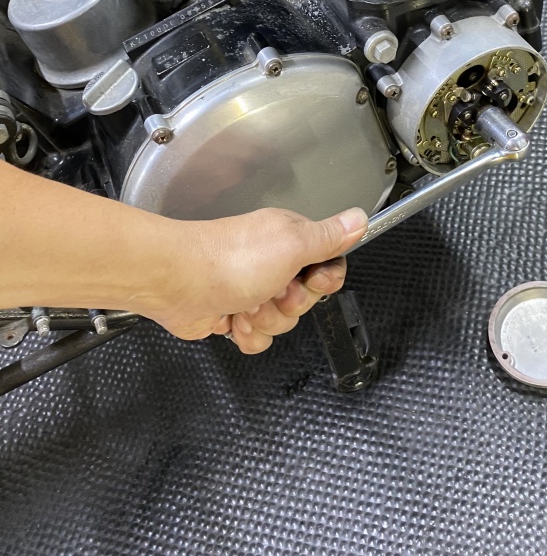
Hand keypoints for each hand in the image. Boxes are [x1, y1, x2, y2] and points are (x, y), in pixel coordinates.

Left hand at [139, 206, 367, 353]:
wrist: (177, 283)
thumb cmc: (230, 260)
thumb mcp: (293, 243)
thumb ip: (330, 237)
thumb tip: (360, 219)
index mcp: (290, 238)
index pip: (328, 264)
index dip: (324, 280)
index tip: (312, 279)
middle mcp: (273, 262)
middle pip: (306, 298)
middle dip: (291, 304)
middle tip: (273, 290)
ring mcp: (252, 289)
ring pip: (283, 322)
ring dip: (266, 320)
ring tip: (245, 304)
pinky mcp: (233, 314)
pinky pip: (257, 337)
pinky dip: (246, 334)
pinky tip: (232, 320)